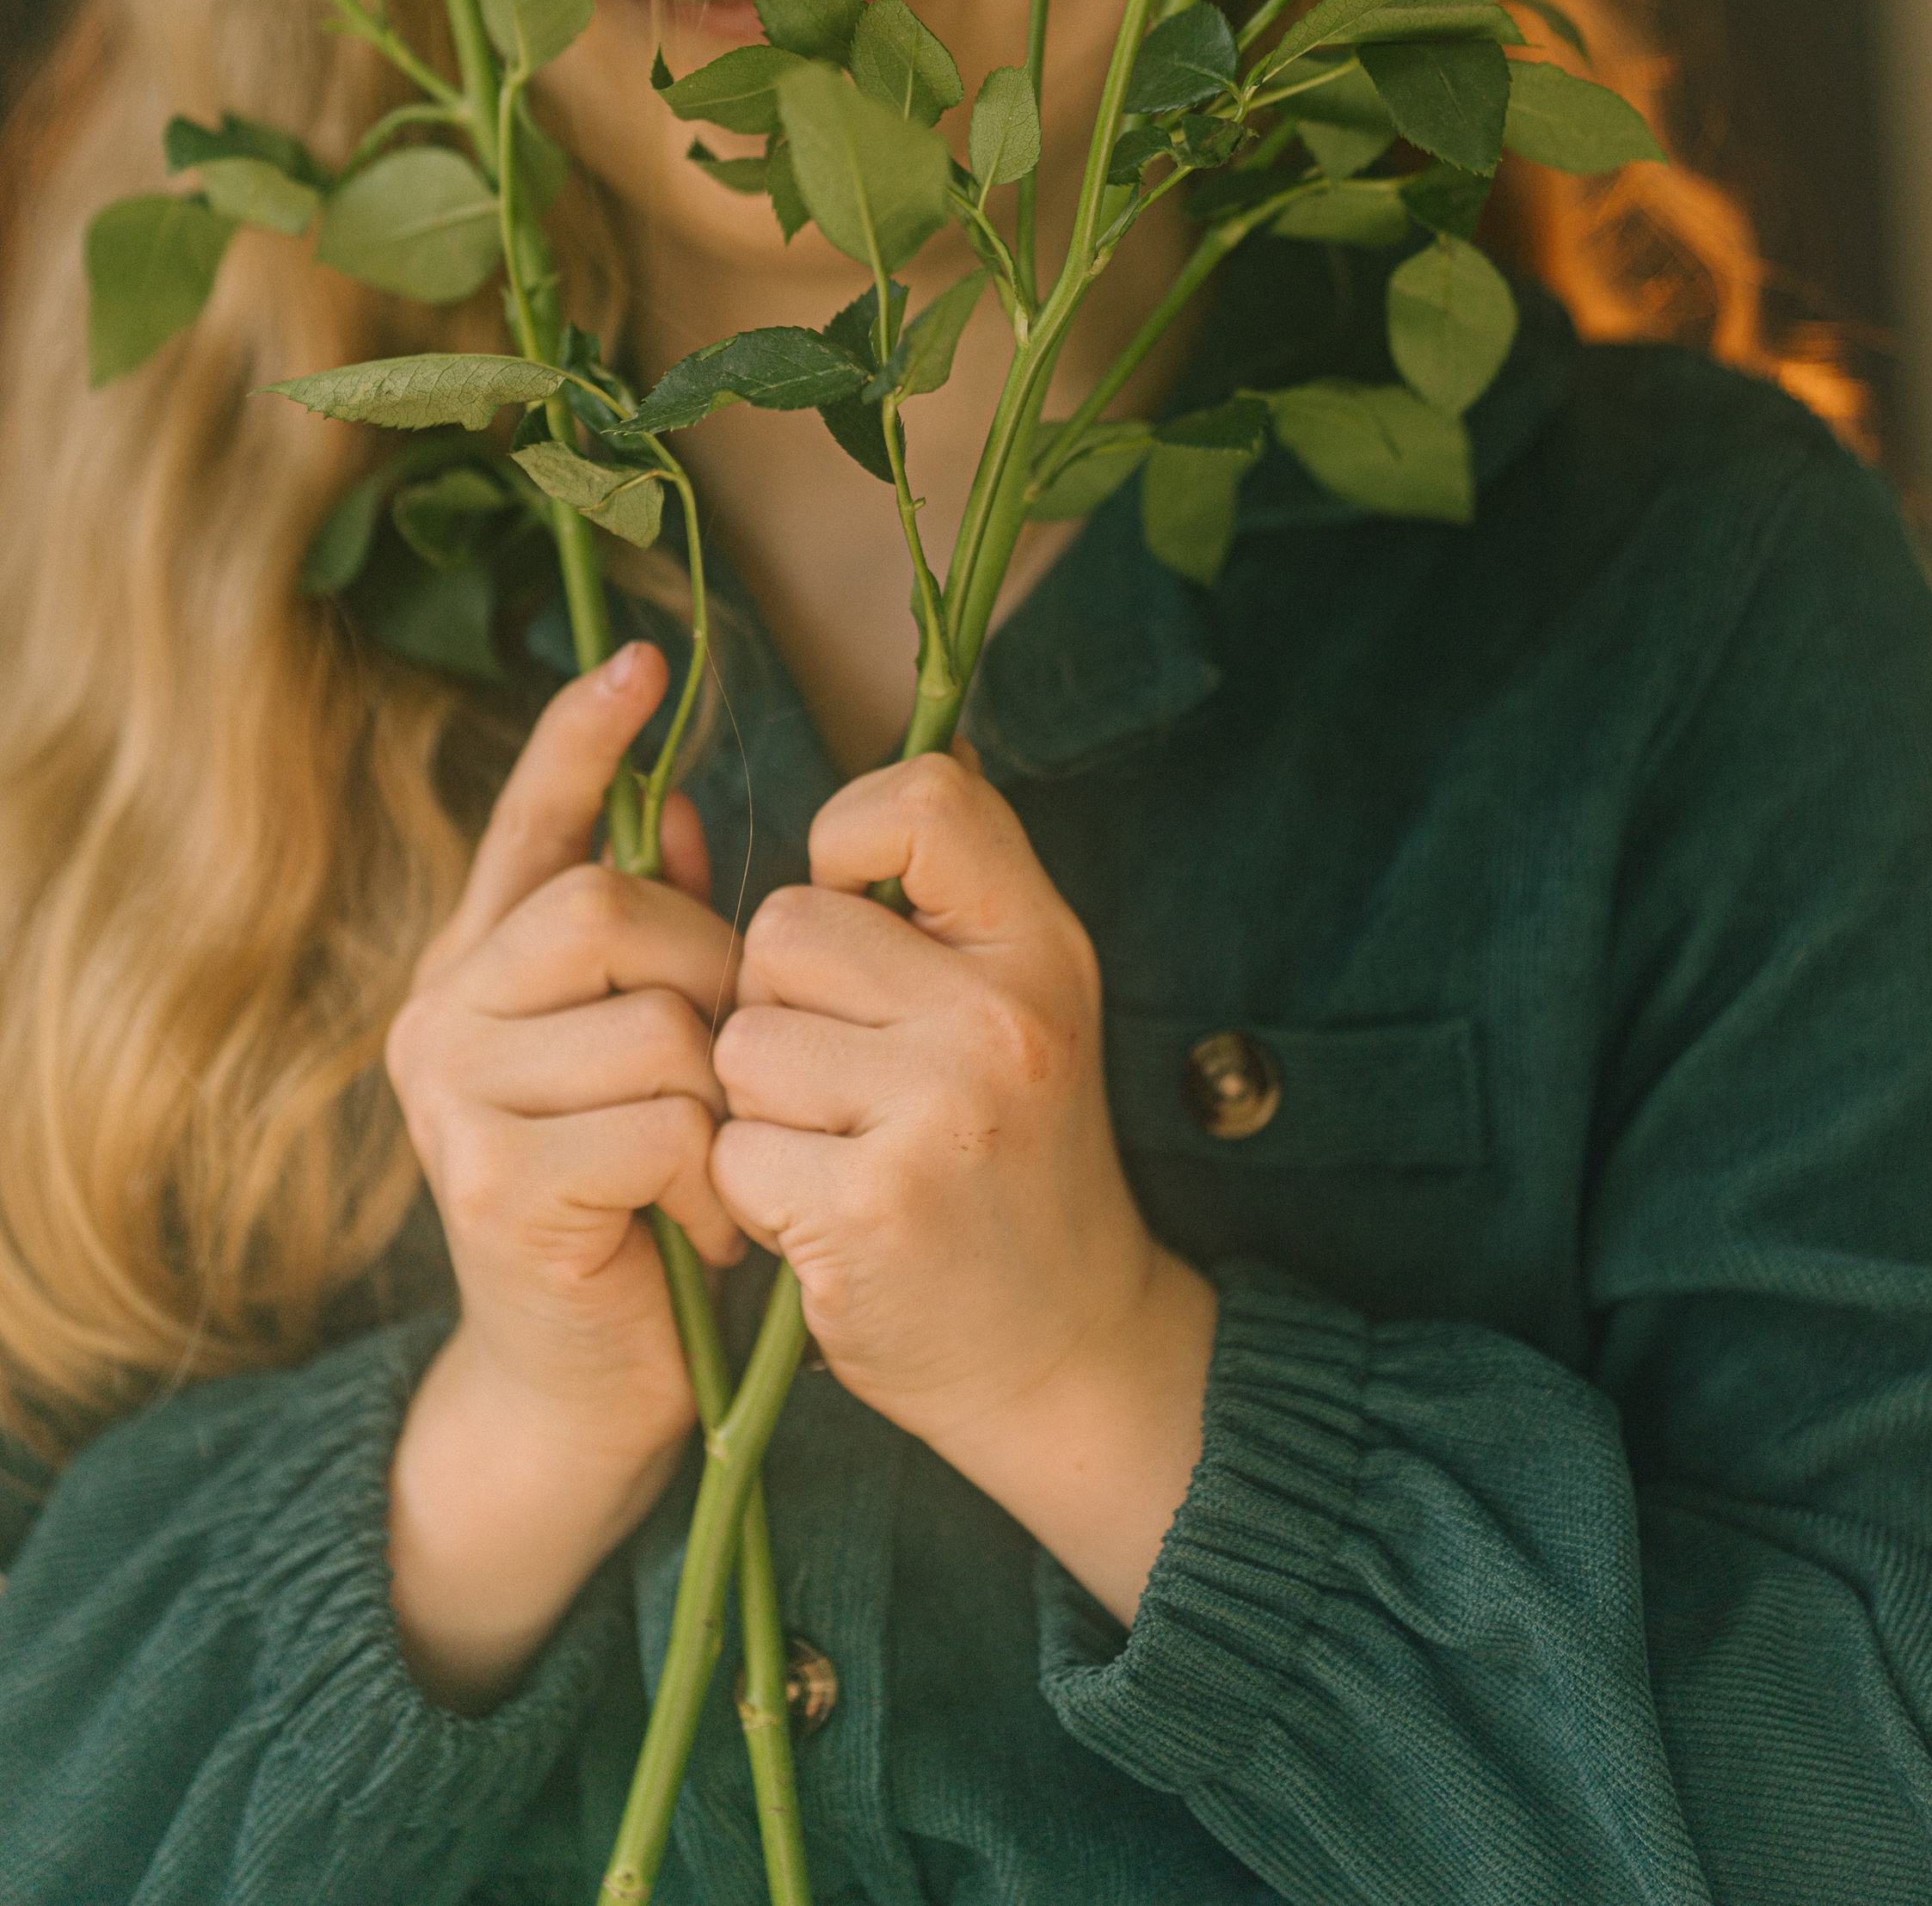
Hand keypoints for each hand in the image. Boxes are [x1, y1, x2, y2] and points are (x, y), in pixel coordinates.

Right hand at [384, 641, 743, 1702]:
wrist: (582, 1391)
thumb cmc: (637, 1206)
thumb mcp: (647, 1060)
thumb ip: (652, 941)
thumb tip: (684, 814)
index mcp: (478, 968)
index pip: (527, 824)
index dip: (581, 741)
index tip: (644, 661)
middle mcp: (441, 1015)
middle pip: (604, 908)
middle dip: (706, 974)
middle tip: (729, 1068)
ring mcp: (455, 1098)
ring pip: (650, 1019)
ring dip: (718, 1097)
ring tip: (709, 1170)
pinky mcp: (495, 1182)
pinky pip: (659, 1120)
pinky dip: (711, 1175)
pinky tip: (697, 1228)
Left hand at [710, 748, 1215, 1620]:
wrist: (1062, 1348)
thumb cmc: (1011, 1152)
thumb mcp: (1024, 994)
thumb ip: (959, 880)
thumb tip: (935, 723)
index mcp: (1039, 945)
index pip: (920, 798)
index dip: (848, 841)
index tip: (858, 912)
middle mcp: (999, 1018)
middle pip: (783, 928)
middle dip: (782, 999)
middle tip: (849, 1075)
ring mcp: (940, 1115)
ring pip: (741, 1040)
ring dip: (760, 1101)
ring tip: (840, 1147)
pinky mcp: (869, 1209)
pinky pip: (730, 1147)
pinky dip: (752, 1188)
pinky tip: (823, 1214)